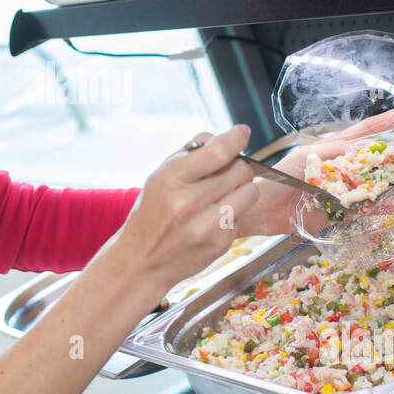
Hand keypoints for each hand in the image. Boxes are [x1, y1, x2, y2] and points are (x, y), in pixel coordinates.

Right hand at [104, 125, 259, 306]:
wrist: (142, 259)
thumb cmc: (152, 213)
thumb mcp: (160, 176)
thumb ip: (191, 154)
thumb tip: (225, 138)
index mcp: (172, 178)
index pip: (218, 150)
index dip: (236, 138)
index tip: (242, 134)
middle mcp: (189, 201)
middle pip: (241, 169)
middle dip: (237, 167)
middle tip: (225, 174)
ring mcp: (206, 225)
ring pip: (250, 191)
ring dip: (242, 189)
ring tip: (224, 195)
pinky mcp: (220, 243)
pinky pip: (243, 215)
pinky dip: (234, 213)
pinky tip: (214, 217)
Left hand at [233, 106, 393, 236]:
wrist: (260, 206)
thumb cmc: (279, 177)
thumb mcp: (308, 157)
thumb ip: (337, 153)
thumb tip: (365, 148)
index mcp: (331, 150)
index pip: (363, 131)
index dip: (385, 122)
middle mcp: (339, 168)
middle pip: (374, 158)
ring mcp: (340, 189)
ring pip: (374, 182)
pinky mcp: (338, 211)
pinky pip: (365, 209)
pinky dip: (383, 207)